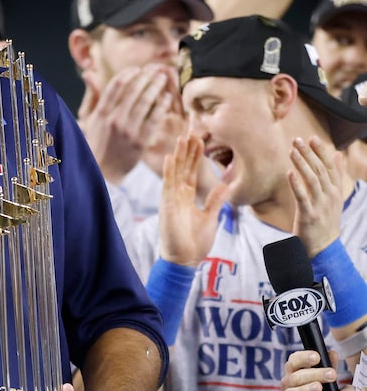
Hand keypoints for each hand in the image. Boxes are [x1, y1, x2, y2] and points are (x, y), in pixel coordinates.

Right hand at [77, 64, 177, 184]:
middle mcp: (114, 120)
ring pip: (145, 101)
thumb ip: (93, 96)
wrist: (103, 173)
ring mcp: (128, 131)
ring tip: (163, 78)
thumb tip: (89, 73)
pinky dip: (162, 105)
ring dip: (156, 86)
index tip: (138, 69)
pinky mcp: (140, 142)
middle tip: (156, 69)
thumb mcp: (89, 120)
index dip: (129, 73)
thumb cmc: (96, 144)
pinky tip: (167, 97)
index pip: (116, 85)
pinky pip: (154, 118)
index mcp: (100, 113)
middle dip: (147, 76)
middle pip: (133, 90)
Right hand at [158, 134, 228, 265]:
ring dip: (178, 155)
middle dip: (188, 149)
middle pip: (183, 167)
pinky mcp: (166, 206)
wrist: (185, 260)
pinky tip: (170, 157)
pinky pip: (167, 185)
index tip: (200, 139)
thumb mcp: (210, 217)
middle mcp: (177, 195)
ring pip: (175, 172)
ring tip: (183, 137)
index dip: (195, 155)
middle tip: (192, 130)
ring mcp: (171, 200)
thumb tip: (225, 184)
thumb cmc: (195, 243)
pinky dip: (169, 171)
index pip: (191, 171)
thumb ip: (215, 200)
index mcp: (187, 197)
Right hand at [279, 347, 339, 390]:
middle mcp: (288, 385)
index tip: (317, 357)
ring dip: (303, 390)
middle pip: (295, 376)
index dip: (303, 357)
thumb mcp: (324, 380)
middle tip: (332, 374)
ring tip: (319, 388)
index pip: (294, 361)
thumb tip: (332, 353)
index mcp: (295, 373)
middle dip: (313, 374)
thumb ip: (327, 367)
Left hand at [288, 135, 347, 255]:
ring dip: (302, 163)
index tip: (312, 138)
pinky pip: (302, 196)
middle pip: (320, 170)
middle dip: (308, 153)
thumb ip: (335, 175)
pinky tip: (289, 172)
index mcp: (335, 190)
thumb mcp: (334, 196)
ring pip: (312, 180)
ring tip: (292, 150)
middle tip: (297, 139)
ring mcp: (320, 205)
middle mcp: (329, 195)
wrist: (324, 246)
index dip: (321, 151)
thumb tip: (337, 154)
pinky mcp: (309, 215)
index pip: (329, 166)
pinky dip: (296, 184)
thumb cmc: (326, 219)